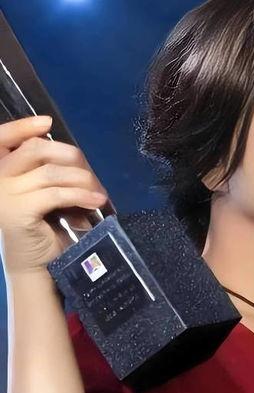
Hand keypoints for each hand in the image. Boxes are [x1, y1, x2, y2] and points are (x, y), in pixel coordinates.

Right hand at [0, 116, 108, 275]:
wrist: (34, 263)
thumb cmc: (41, 227)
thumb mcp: (42, 194)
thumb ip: (46, 173)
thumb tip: (74, 158)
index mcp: (0, 171)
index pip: (3, 138)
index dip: (22, 127)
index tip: (47, 122)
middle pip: (35, 150)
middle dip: (70, 157)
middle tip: (90, 174)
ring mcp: (4, 194)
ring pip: (51, 172)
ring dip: (82, 180)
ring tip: (99, 192)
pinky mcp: (18, 211)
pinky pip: (56, 194)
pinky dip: (81, 195)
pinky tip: (96, 201)